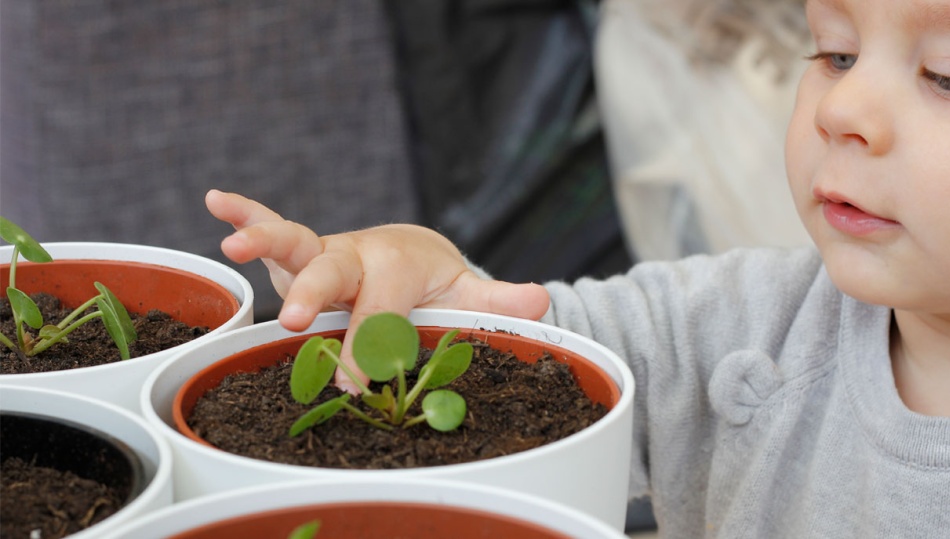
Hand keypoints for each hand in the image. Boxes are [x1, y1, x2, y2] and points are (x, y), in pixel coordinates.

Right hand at [205, 189, 550, 392]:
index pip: (381, 313)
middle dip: (316, 296)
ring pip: (296, 243)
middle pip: (334, 273)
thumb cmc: (434, 282)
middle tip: (301, 320)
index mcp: (399, 266)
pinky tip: (217, 200)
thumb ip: (498, 302)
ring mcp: (326, 254)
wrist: (411, 253)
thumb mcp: (468, 293)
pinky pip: (274, 230)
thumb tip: (541, 300)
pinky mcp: (303, 254)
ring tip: (233, 242)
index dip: (369, 347)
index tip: (356, 385)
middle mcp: (357, 255)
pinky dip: (246, 214)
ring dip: (264, 240)